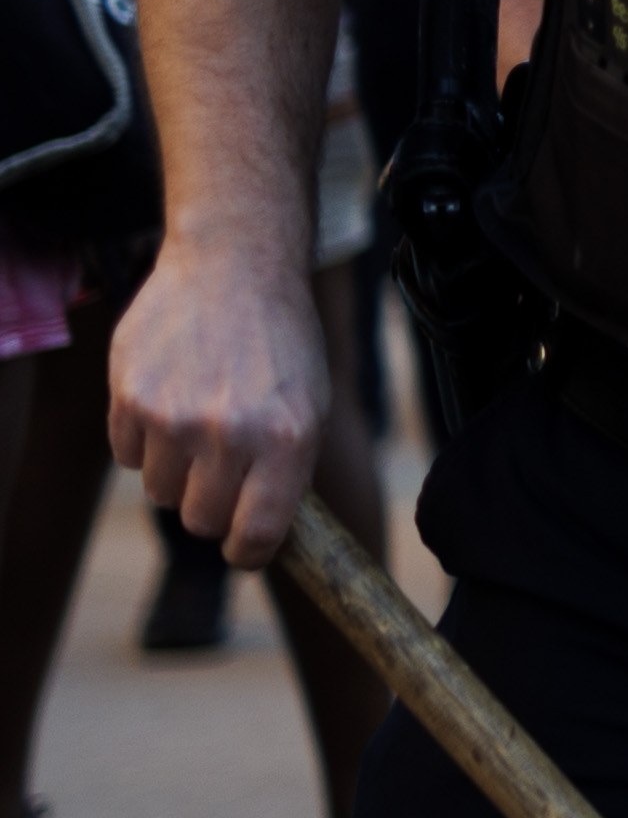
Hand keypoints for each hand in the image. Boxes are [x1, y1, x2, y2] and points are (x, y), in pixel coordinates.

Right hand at [110, 238, 333, 564]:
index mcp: (287, 438)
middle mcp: (229, 433)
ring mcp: (173, 416)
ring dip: (177, 471)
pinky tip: (169, 401)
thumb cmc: (282, 340)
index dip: (247, 551)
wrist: (235, 267)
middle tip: (222, 476)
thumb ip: (287, 467)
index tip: (242, 547)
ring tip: (199, 423)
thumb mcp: (310, 403)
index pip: (256, 533)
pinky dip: (144, 442)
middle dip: (211, 507)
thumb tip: (263, 529)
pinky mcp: (128, 397)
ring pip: (161, 491)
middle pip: (200, 520)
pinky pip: (127, 456)